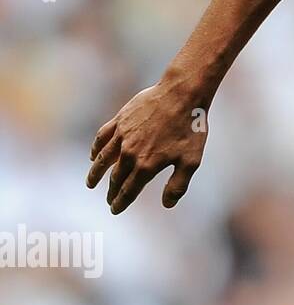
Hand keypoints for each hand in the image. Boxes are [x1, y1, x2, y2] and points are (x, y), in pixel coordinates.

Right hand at [87, 80, 207, 213]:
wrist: (183, 94)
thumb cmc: (190, 128)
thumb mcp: (191, 161)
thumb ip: (178, 185)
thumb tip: (167, 205)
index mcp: (147, 165)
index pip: (128, 190)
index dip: (121, 202)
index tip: (115, 210)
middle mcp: (130, 153)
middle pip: (115, 177)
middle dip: (111, 191)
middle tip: (108, 200)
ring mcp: (122, 135)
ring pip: (103, 159)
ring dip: (96, 173)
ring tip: (90, 183)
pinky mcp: (120, 120)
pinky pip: (102, 137)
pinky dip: (96, 148)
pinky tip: (93, 155)